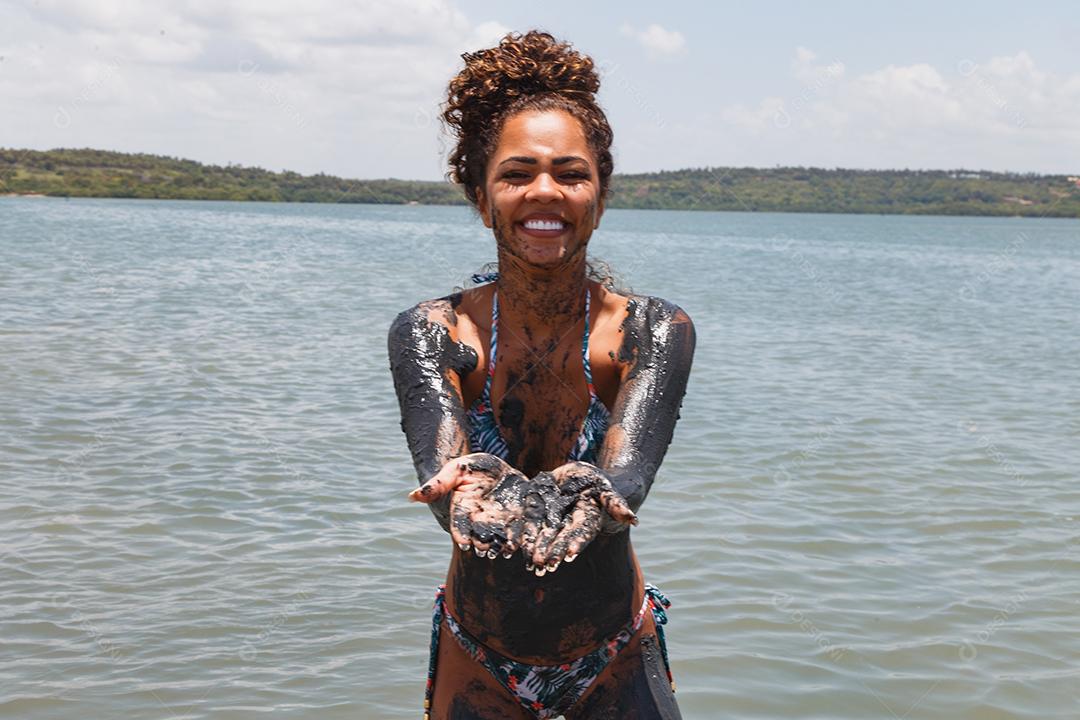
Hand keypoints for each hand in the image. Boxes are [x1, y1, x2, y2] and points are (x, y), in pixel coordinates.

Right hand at [409, 453, 531, 557]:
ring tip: (510, 548)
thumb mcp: (455, 470)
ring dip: (506, 542)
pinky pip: (524, 526)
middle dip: (484, 542)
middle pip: (482, 533)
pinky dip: (527, 534)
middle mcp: (482, 519)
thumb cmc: (471, 468)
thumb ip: (438, 484)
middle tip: (486, 550)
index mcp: (464, 509)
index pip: (460, 523)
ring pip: (503, 533)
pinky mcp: (521, 517)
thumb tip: (411, 496)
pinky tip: (531, 541)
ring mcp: (502, 520)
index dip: (461, 533)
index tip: (464, 543)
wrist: (497, 468)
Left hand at [525, 462, 636, 574]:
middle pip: (561, 538)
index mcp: (587, 518)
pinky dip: (524, 535)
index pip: (582, 531)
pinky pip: (530, 524)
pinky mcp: (538, 512)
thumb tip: (633, 520)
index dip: (576, 542)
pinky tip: (517, 547)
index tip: (570, 555)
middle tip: (545, 564)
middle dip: (553, 551)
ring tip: (532, 562)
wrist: (576, 478)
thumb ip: (615, 503)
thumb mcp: (605, 488)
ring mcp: (553, 520)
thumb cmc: (594, 482)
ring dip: (538, 549)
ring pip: (544, 535)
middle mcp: (569, 524)